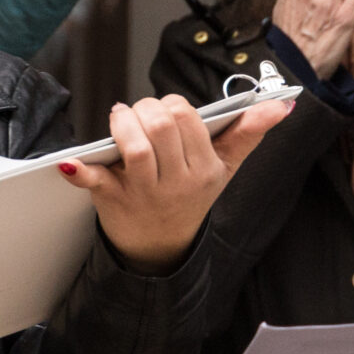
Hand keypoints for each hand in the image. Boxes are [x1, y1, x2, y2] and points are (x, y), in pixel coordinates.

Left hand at [66, 95, 290, 272]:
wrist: (162, 248)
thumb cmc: (192, 196)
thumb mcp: (226, 169)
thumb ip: (249, 133)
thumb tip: (282, 106)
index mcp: (205, 169)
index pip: (188, 118)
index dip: (170, 105)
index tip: (163, 111)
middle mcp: (177, 181)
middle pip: (161, 125)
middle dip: (146, 108)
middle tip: (138, 112)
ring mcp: (145, 192)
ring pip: (134, 146)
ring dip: (122, 122)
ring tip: (119, 118)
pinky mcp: (114, 200)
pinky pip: (96, 181)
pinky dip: (80, 171)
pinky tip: (71, 163)